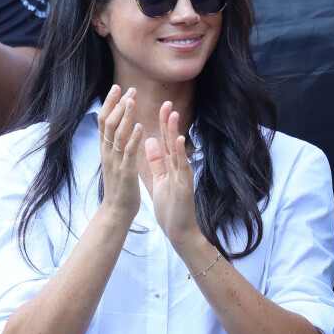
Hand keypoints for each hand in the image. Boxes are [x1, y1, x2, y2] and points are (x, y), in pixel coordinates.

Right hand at [97, 85, 142, 223]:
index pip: (104, 121)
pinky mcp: (126, 172)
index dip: (109, 103)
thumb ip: (114, 146)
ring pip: (118, 135)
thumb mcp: (114, 162)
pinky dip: (134, 138)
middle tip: (128, 89)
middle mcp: (107, 153)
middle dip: (118, 104)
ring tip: (132, 100)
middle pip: (108, 123)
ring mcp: (115, 162)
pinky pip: (129, 153)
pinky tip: (141, 126)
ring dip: (126, 116)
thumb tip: (115, 130)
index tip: (117, 88)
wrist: (116, 212)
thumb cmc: (119, 187)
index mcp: (105, 150)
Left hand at [145, 101, 198, 244]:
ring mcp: (183, 176)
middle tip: (167, 102)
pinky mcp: (185, 187)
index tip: (159, 106)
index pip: (165, 141)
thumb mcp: (160, 179)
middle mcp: (179, 168)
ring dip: (175, 132)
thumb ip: (156, 161)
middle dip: (168, 122)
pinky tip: (178, 140)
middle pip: (172, 141)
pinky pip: (182, 168)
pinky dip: (180, 153)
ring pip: (178, 151)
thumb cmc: (171, 207)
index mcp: (170, 166)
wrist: (180, 231)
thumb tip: (149, 140)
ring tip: (172, 114)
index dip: (161, 124)